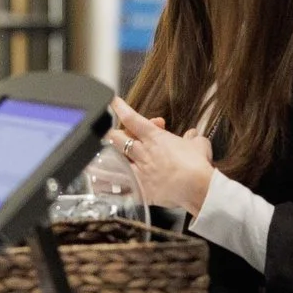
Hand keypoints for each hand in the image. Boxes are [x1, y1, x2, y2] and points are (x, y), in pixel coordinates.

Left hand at [110, 98, 216, 215]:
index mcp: (155, 138)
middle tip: (111, 134)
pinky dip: (110, 188)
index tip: (113, 101)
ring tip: (93, 161)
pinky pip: (120, 188)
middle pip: (117, 139)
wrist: (198, 187)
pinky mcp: (141, 190)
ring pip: (113, 162)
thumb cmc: (198, 165)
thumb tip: (193, 135)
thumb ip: (193, 138)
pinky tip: (100, 188)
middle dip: (112, 135)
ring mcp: (139, 172)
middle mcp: (143, 152)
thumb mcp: (199, 145)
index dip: (120, 108)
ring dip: (104, 160)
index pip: (132, 118)